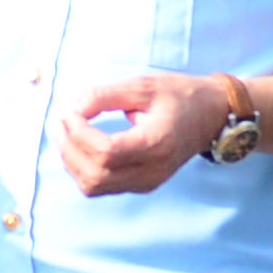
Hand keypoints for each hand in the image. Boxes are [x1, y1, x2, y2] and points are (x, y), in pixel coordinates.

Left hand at [54, 70, 240, 197]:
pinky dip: (82, 168)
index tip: (70, 113)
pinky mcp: (141, 185)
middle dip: (68, 149)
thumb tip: (72, 110)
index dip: (79, 134)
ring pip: (93, 187)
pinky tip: (79, 145)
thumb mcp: (142, 85)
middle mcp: (152, 170)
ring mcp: (147, 182)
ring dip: (71, 161)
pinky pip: (101, 186)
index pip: (106, 153)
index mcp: (157, 143)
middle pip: (95, 175)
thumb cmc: (179, 95)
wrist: (211, 115)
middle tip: (61, 121)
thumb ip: (104, 96)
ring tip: (66, 133)